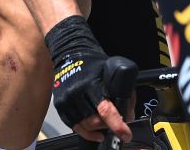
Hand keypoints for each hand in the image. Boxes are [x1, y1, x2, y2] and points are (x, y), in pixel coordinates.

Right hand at [45, 15, 131, 142]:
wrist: (69, 53)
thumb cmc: (93, 63)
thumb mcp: (114, 71)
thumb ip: (124, 92)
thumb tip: (128, 115)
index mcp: (92, 83)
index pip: (105, 109)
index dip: (117, 125)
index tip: (126, 134)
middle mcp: (77, 93)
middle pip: (94, 121)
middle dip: (108, 126)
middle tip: (116, 124)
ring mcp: (67, 100)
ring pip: (84, 126)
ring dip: (98, 129)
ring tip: (105, 125)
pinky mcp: (60, 105)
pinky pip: (74, 126)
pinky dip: (86, 132)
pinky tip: (95, 131)